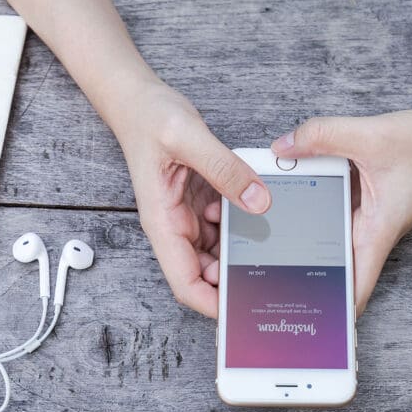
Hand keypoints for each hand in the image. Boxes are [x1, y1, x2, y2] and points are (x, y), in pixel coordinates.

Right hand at [119, 81, 270, 317]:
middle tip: (272, 279)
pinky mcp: (201, 202)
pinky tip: (260, 212)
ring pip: (219, 251)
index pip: (185, 281)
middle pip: (206, 273)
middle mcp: (175, 226)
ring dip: (242, 250)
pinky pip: (226, 225)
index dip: (212, 302)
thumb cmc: (150, 118)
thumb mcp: (188, 137)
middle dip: (235, 280)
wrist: (139, 100)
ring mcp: (189, 216)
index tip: (240, 312)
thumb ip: (225, 169)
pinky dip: (244, 225)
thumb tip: (259, 201)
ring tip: (272, 246)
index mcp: (163, 222)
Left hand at [271, 109, 411, 315]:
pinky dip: (313, 202)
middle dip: (307, 280)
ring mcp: (366, 215)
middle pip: (336, 266)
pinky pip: (333, 204)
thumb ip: (323, 137)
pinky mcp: (363, 197)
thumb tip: (281, 147)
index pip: (356, 286)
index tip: (310, 330)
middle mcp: (371, 229)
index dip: (335, 311)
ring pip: (330, 233)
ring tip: (265, 246)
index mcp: (377, 231)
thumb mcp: (372, 135)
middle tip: (270, 290)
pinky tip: (287, 192)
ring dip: (305, 238)